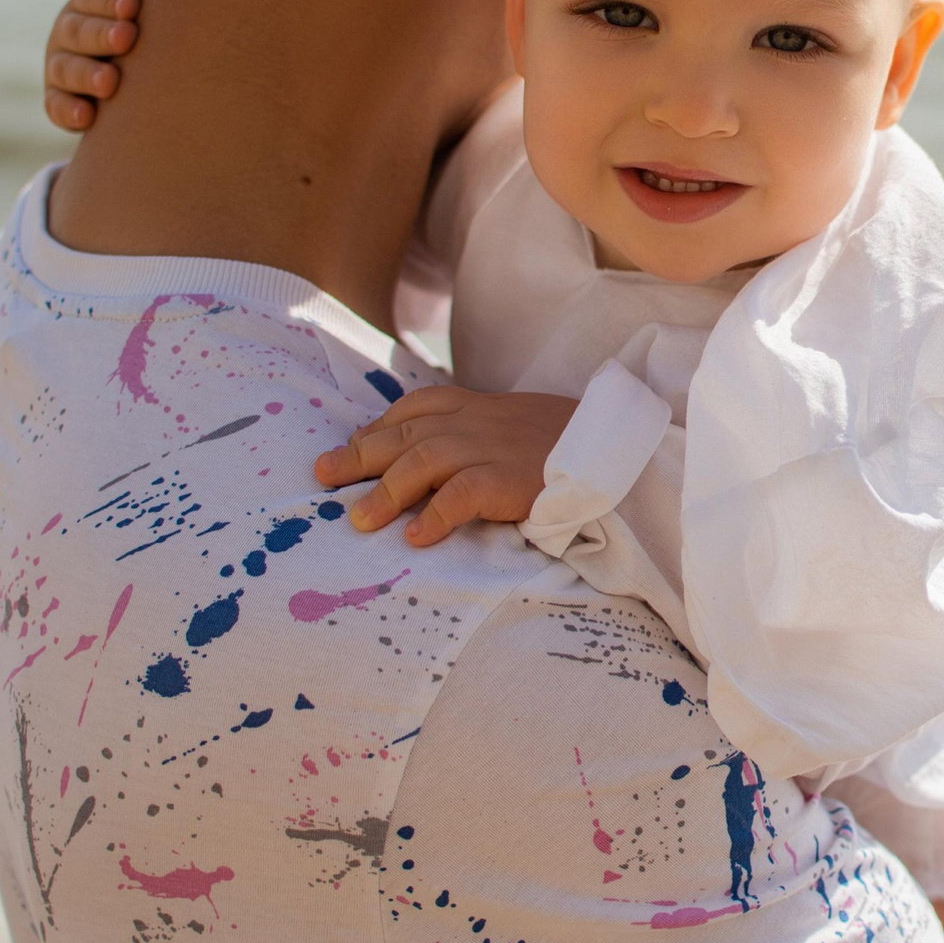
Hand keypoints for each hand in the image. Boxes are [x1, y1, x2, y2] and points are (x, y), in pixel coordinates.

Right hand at [42, 0, 140, 131]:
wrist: (134, 75)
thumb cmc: (140, 24)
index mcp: (88, 3)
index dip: (111, 0)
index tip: (133, 4)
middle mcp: (68, 32)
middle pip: (78, 31)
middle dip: (101, 34)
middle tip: (127, 38)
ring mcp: (60, 67)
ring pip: (66, 69)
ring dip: (86, 74)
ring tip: (110, 82)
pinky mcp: (58, 101)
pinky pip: (56, 107)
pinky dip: (68, 112)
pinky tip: (87, 117)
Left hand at [314, 388, 578, 546]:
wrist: (619, 447)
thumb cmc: (572, 443)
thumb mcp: (519, 424)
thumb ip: (480, 430)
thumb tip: (440, 459)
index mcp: (479, 404)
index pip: (415, 407)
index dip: (378, 426)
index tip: (352, 444)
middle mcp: (477, 421)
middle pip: (404, 434)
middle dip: (359, 455)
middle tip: (324, 475)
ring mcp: (492, 447)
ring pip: (422, 462)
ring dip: (385, 492)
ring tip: (359, 520)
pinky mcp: (510, 478)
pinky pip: (461, 494)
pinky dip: (434, 516)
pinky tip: (416, 538)